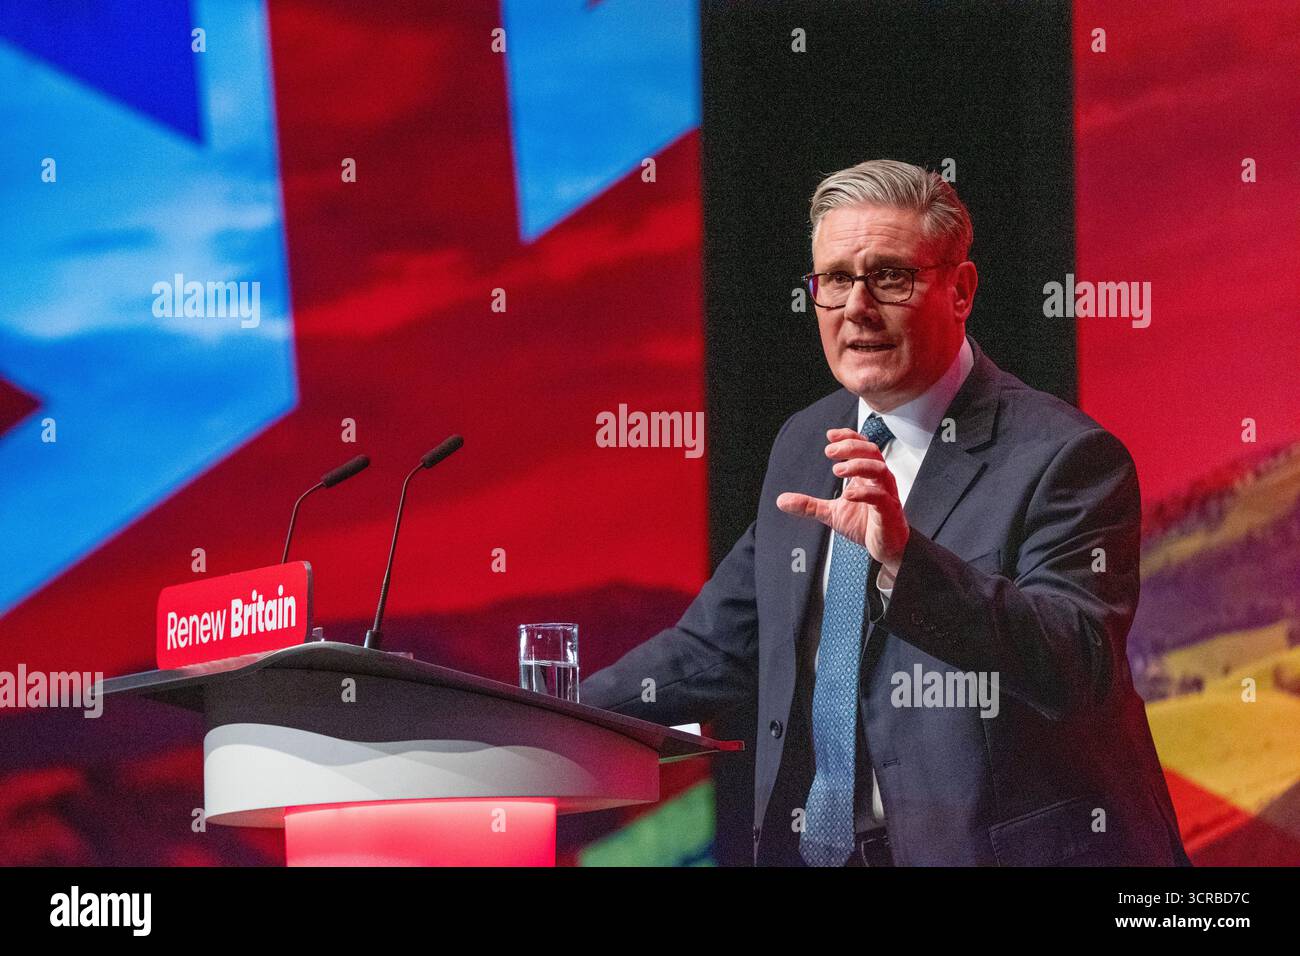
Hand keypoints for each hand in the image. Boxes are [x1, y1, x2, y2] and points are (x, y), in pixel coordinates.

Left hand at [776, 427, 909, 575]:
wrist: (885, 547)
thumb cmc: (865, 524)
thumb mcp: (831, 513)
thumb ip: (808, 505)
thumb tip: (781, 501)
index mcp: (866, 476)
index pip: (862, 446)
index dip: (848, 437)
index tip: (830, 435)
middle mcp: (878, 480)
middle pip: (871, 452)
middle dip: (851, 447)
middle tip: (829, 451)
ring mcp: (886, 494)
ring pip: (880, 469)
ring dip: (858, 466)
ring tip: (837, 470)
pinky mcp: (889, 512)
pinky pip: (881, 497)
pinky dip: (864, 494)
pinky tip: (848, 494)